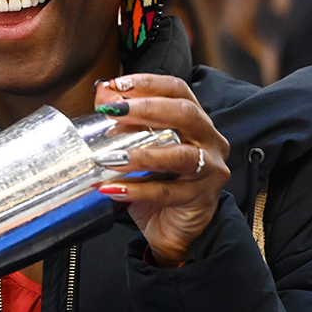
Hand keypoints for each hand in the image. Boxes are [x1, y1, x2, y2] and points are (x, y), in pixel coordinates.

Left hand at [94, 74, 229, 264]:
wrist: (173, 228)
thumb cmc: (158, 183)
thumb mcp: (139, 149)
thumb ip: (124, 124)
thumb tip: (102, 96)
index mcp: (194, 121)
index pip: (177, 90)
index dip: (148, 83)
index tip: (117, 85)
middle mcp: (209, 140)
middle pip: (185, 113)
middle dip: (147, 109)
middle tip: (113, 112)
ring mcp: (209, 169)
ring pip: (180, 155)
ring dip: (142, 154)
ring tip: (110, 158)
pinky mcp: (200, 198)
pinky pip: (167, 192)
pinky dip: (137, 190)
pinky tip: (112, 189)